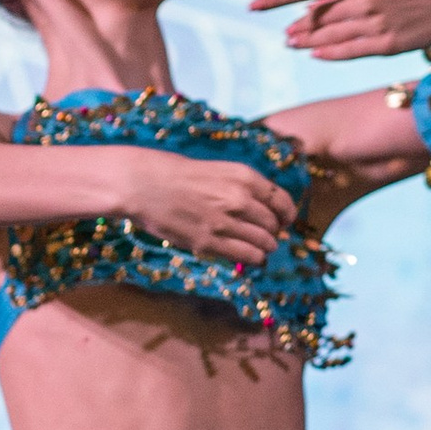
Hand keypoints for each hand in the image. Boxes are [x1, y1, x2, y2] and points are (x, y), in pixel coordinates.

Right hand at [113, 150, 297, 271]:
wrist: (143, 184)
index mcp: (244, 176)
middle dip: (273, 233)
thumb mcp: (218, 170)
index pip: (282, 201)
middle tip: (267, 237)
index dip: (287, 215)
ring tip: (261, 250)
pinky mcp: (209, 242)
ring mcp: (224, 222)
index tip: (284, 222)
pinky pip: (246, 256)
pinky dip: (255, 259)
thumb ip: (241, 187)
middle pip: (273, 225)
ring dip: (266, 248)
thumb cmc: (177, 174)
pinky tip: (253, 259)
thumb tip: (262, 208)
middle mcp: (239, 199)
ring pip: (264, 243)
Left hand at [251, 0, 430, 62]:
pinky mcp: (387, 44)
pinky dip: (329, 54)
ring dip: (307, 42)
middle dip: (297, 28)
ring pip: (329, 36)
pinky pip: (350, 51)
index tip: (253, 5)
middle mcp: (362, 0)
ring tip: (293, 44)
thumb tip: (307, 11)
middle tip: (285, 36)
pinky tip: (316, 55)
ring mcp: (374, 23)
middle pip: (316, 18)